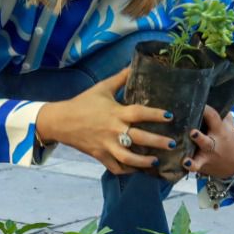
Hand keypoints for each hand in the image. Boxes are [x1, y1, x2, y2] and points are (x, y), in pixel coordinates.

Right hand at [36, 69, 174, 174]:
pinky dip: (127, 170)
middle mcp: (113, 130)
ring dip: (144, 161)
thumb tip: (134, 63)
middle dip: (157, 142)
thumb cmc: (83, 103)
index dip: (155, 114)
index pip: (139, 113)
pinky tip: (138, 168)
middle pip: (139, 138)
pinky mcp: (100, 155)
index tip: (169, 116)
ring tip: (156, 161)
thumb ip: (121, 77)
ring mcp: (106, 145)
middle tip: (172, 144)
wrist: (61, 121)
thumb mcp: (102, 88)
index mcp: (115, 112)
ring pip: (128, 158)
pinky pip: (116, 167)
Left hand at [184, 106, 233, 179]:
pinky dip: (188, 168)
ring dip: (192, 160)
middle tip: (192, 132)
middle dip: (199, 138)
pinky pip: (194, 168)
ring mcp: (206, 156)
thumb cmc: (226, 137)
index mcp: (219, 130)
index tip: (198, 103)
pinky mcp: (201, 165)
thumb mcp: (228, 124)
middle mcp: (212, 144)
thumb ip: (220, 111)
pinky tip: (180, 166)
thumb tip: (209, 92)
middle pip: (206, 141)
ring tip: (185, 160)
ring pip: (198, 160)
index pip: (213, 118)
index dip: (206, 110)